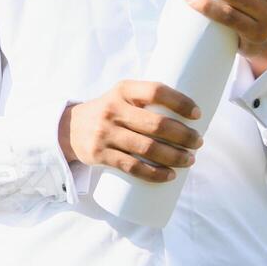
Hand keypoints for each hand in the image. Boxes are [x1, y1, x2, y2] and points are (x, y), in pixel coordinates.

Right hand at [59, 80, 203, 182]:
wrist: (68, 128)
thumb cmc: (108, 113)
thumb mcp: (121, 98)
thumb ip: (146, 102)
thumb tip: (188, 117)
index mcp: (122, 90)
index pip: (156, 91)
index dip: (180, 102)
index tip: (198, 114)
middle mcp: (113, 109)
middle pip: (156, 124)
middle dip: (184, 135)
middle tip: (198, 142)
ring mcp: (105, 133)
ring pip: (147, 148)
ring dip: (174, 156)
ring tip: (190, 160)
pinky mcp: (99, 154)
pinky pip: (132, 167)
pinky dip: (154, 173)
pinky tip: (169, 175)